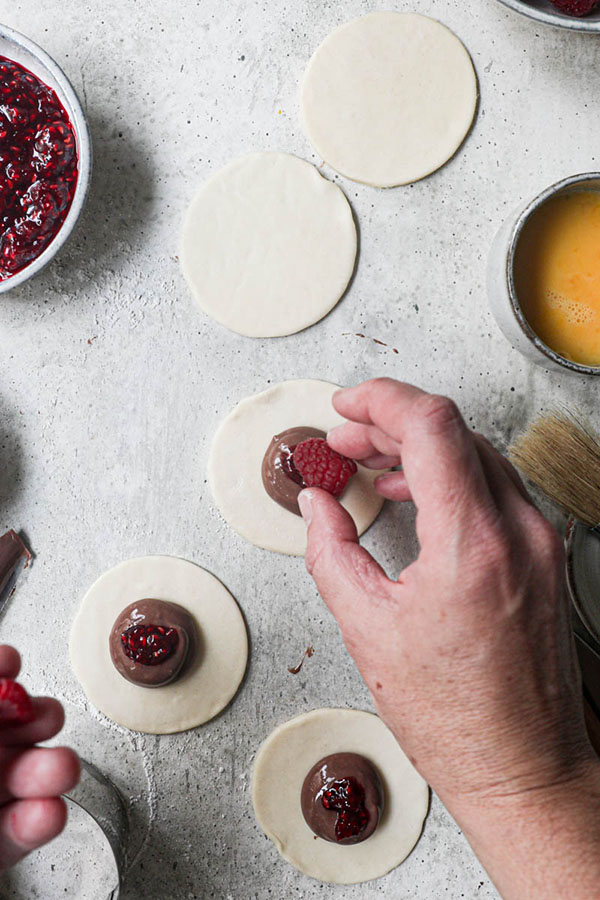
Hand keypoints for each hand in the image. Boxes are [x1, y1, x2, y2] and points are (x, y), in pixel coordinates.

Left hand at [0, 646, 79, 871]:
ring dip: (51, 768)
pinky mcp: (0, 846)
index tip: (10, 662)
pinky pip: (22, 831)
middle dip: (37, 717)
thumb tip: (4, 683)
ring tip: (60, 770)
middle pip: (13, 726)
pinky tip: (47, 812)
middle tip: (44, 718)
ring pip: (28, 777)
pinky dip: (40, 821)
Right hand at [298, 378, 599, 899]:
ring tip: (371, 462)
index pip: (431, 425)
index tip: (345, 406)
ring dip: (420, 447)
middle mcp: (517, 532)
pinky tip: (416, 492)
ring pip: (477, 454)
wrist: (523, 768)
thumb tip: (316, 505)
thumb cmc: (455, 718)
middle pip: (453, 432)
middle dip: (389, 423)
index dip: (380, 400)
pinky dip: (451, 476)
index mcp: (471, 544)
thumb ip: (331, 550)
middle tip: (344, 440)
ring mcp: (539, 542)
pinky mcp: (544, 556)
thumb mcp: (368, 630)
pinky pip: (495, 488)